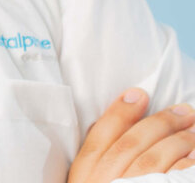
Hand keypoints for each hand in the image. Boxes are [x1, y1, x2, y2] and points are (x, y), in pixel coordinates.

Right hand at [68, 88, 194, 182]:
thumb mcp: (84, 180)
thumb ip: (95, 156)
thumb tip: (111, 122)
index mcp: (85, 172)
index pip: (101, 134)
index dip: (121, 111)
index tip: (139, 93)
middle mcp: (104, 180)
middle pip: (132, 144)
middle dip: (160, 123)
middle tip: (184, 110)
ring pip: (154, 160)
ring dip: (178, 143)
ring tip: (193, 132)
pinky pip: (170, 181)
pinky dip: (185, 168)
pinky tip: (194, 158)